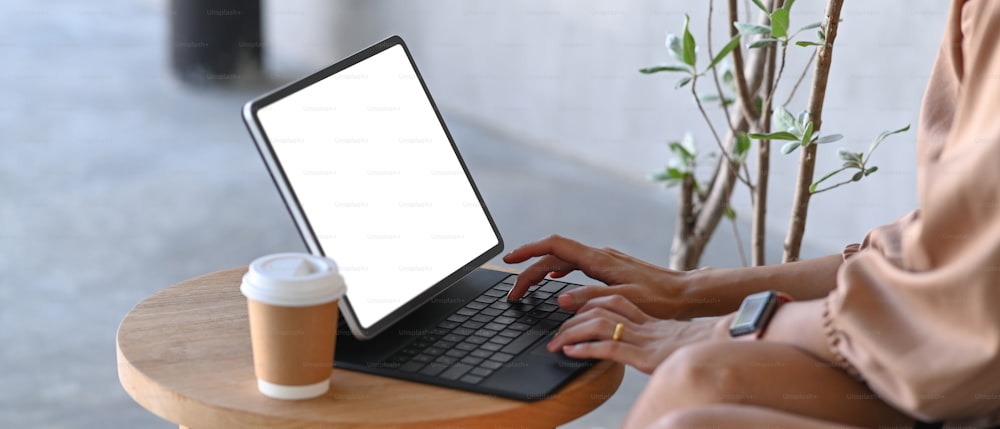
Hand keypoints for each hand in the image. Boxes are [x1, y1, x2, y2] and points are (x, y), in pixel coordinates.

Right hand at [503, 235, 691, 318]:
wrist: (686, 293)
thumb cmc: (660, 299)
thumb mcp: (624, 300)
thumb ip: (590, 298)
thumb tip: (559, 298)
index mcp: (598, 260)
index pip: (554, 247)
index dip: (529, 251)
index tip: (510, 261)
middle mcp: (599, 255)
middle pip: (554, 256)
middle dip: (529, 271)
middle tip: (514, 293)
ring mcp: (605, 260)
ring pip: (564, 260)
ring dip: (542, 272)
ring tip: (527, 288)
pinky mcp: (611, 267)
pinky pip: (576, 265)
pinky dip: (558, 271)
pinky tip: (556, 280)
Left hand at [546, 294, 726, 373]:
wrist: (728, 350)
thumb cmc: (705, 350)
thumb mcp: (675, 342)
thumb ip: (658, 339)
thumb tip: (651, 345)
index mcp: (650, 319)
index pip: (612, 302)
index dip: (588, 304)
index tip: (572, 311)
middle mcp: (644, 325)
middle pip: (600, 309)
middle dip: (572, 319)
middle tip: (554, 331)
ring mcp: (644, 339)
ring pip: (599, 326)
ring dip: (571, 334)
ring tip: (555, 343)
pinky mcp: (645, 356)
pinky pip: (609, 349)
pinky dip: (585, 350)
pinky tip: (570, 354)